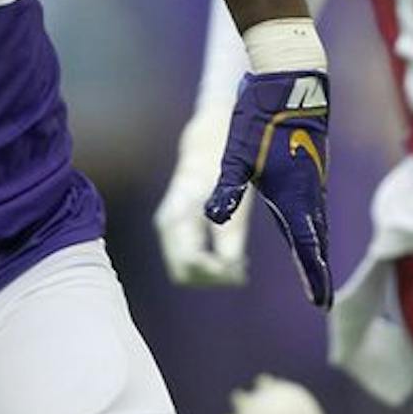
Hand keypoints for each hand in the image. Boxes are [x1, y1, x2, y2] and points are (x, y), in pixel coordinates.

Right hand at [155, 137, 250, 286]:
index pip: (188, 262)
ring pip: (188, 272)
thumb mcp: (232, 188)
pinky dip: (213, 266)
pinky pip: (193, 261)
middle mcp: (169, 226)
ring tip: (241, 265)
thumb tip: (231, 263)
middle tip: (242, 270)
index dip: (214, 273)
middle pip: (185, 274)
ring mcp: (173, 230)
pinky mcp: (183, 231)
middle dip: (214, 278)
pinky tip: (235, 259)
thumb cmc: (223, 155)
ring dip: (214, 275)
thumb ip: (231, 223)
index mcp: (176, 214)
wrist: (208, 135)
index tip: (240, 269)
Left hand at [206, 70, 330, 308]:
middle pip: (316, 239)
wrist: (291, 80)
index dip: (313, 275)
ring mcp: (313, 177)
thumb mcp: (237, 154)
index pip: (306, 246)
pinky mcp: (311, 166)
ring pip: (316, 222)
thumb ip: (227, 187)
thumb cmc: (261, 117)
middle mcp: (309, 191)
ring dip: (316, 247)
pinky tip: (306, 225)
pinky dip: (314, 225)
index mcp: (294, 195)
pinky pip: (315, 206)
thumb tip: (211, 217)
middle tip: (322, 297)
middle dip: (317, 268)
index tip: (320, 301)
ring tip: (315, 268)